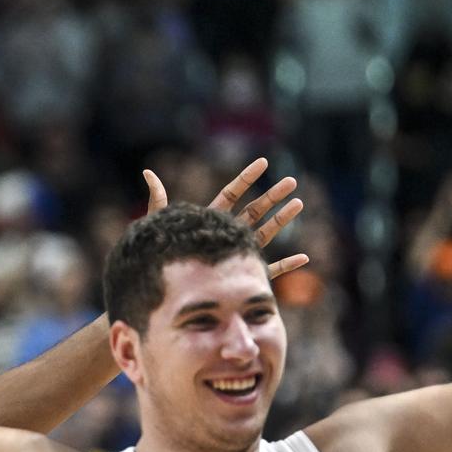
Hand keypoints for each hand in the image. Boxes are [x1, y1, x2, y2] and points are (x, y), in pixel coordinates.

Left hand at [143, 156, 307, 280]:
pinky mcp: (241, 275)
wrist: (162, 289)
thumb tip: (147, 171)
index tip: (263, 162)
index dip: (246, 179)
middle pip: (254, 210)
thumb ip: (158, 199)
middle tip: (291, 181)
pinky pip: (270, 270)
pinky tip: (304, 259)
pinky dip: (287, 265)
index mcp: (210, 220)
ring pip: (265, 233)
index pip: (232, 194)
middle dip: (273, 196)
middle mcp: (227, 235)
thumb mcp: (159, 225)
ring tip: (299, 204)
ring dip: (282, 220)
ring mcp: (236, 254)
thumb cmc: (158, 257)